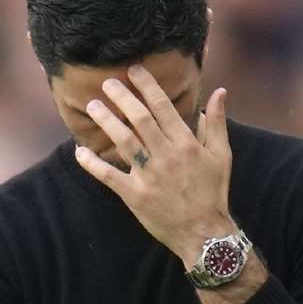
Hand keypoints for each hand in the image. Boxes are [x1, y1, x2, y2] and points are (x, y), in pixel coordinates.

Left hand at [74, 65, 233, 264]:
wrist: (204, 233)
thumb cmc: (213, 192)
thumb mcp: (222, 155)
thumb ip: (216, 122)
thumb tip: (219, 91)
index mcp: (186, 143)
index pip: (163, 107)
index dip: (146, 86)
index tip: (132, 70)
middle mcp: (167, 155)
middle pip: (140, 119)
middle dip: (122, 97)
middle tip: (107, 83)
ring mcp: (149, 176)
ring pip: (124, 142)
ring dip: (106, 122)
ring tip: (93, 106)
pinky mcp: (135, 196)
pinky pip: (109, 177)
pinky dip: (92, 164)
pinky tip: (79, 152)